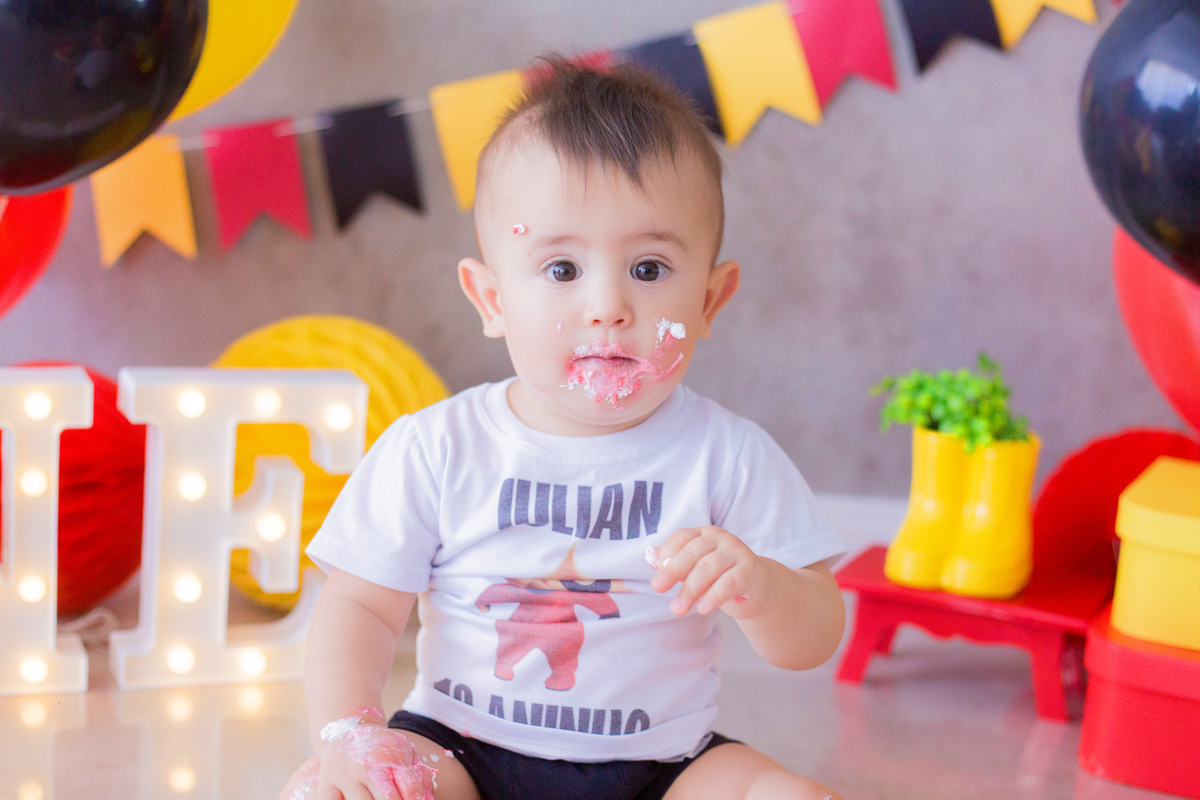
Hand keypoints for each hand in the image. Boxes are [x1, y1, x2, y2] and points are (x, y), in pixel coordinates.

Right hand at [313, 710, 436, 799]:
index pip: (410, 787)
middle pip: (388, 799)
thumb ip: (418, 775)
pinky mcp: (326, 786)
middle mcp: (367, 767)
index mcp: (391, 757)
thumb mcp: (404, 752)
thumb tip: (427, 799)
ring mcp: (345, 777)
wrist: (345, 732)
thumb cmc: (380, 749)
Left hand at [649, 526, 774, 618]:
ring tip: (678, 609)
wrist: (757, 588)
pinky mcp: (750, 571)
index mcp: (703, 534)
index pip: (681, 537)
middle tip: (658, 588)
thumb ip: (673, 564)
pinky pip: (730, 582)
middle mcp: (720, 539)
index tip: (657, 576)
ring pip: (709, 567)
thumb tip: (649, 557)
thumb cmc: (719, 577)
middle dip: (673, 571)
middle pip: (693, 552)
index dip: (667, 555)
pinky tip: (702, 609)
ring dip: (690, 589)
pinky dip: (714, 596)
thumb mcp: (693, 571)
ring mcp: (737, 552)